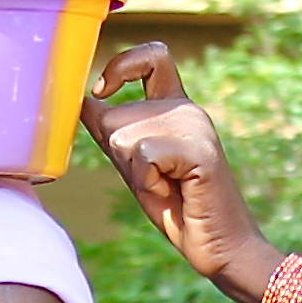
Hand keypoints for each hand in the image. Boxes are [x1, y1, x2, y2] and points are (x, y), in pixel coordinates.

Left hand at [80, 40, 281, 299]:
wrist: (219, 246)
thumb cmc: (177, 208)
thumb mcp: (135, 163)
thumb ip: (113, 131)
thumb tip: (82, 100)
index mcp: (175, 106)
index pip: (153, 56)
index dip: (121, 64)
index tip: (102, 90)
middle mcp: (186, 109)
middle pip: (117, 117)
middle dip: (120, 157)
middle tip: (156, 179)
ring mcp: (195, 126)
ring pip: (125, 137)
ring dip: (135, 173)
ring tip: (166, 186)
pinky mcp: (200, 149)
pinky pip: (144, 155)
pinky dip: (148, 181)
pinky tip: (173, 192)